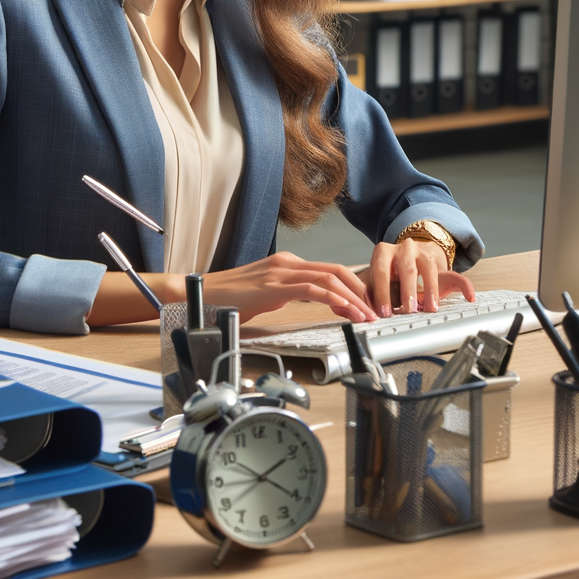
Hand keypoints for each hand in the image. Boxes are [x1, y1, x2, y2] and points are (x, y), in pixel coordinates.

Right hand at [202, 251, 378, 322]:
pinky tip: (344, 311)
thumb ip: (289, 292)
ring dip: (352, 298)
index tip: (366, 303)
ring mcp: (281, 272)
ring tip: (365, 315)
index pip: (331, 270)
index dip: (354, 285)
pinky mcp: (274, 286)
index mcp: (288, 263)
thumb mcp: (268, 292)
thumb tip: (311, 300)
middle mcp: (288, 262)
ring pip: (329, 279)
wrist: (204, 291)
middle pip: (337, 271)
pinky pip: (312, 290)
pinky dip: (334, 300)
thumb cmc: (232, 296)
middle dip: (361, 291)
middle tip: (374, 310)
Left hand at [365, 237, 475, 316]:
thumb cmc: (386, 275)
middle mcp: (404, 248)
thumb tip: (353, 310)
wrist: (405, 259)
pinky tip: (470, 298)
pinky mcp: (440, 265)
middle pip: (407, 268)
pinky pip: (455, 274)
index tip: (384, 311)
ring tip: (430, 308)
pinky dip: (465, 286)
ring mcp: (424, 254)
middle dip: (408, 291)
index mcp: (384, 252)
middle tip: (408, 310)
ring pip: (430, 268)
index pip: (381, 271)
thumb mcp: (371, 281)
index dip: (382, 292)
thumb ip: (364, 293)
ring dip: (430, 289)